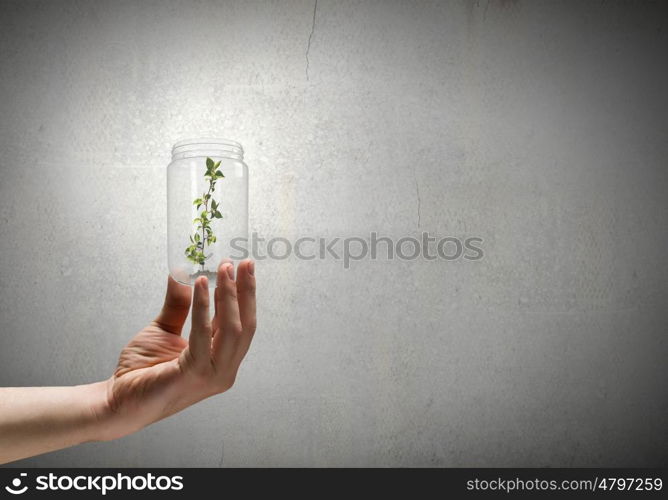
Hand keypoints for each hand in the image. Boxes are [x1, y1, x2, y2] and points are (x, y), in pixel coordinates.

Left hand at [98, 259, 256, 439]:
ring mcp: (212, 376)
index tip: (243, 267)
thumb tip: (182, 273)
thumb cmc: (142, 372)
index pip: (242, 324)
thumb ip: (178, 304)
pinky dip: (204, 307)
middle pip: (245, 326)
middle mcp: (223, 370)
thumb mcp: (165, 329)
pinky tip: (200, 285)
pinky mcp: (194, 375)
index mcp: (220, 359)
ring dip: (230, 296)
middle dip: (245, 291)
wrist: (118, 401)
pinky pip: (204, 335)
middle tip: (243, 263)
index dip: (244, 294)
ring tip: (224, 269)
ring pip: (233, 330)